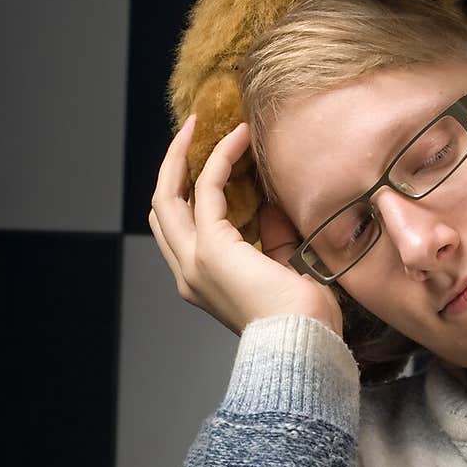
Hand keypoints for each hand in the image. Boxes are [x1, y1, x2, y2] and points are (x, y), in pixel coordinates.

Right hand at [148, 115, 343, 337]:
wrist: (305, 342)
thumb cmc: (305, 321)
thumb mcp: (285, 272)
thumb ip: (271, 241)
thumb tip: (268, 207)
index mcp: (204, 282)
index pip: (181, 228)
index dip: (189, 190)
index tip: (214, 159)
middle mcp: (188, 273)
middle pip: (161, 208)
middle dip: (171, 167)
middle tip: (191, 132)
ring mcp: (194, 261)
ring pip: (167, 196)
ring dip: (181, 155)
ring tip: (200, 124)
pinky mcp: (211, 248)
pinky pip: (207, 188)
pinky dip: (220, 157)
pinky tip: (239, 136)